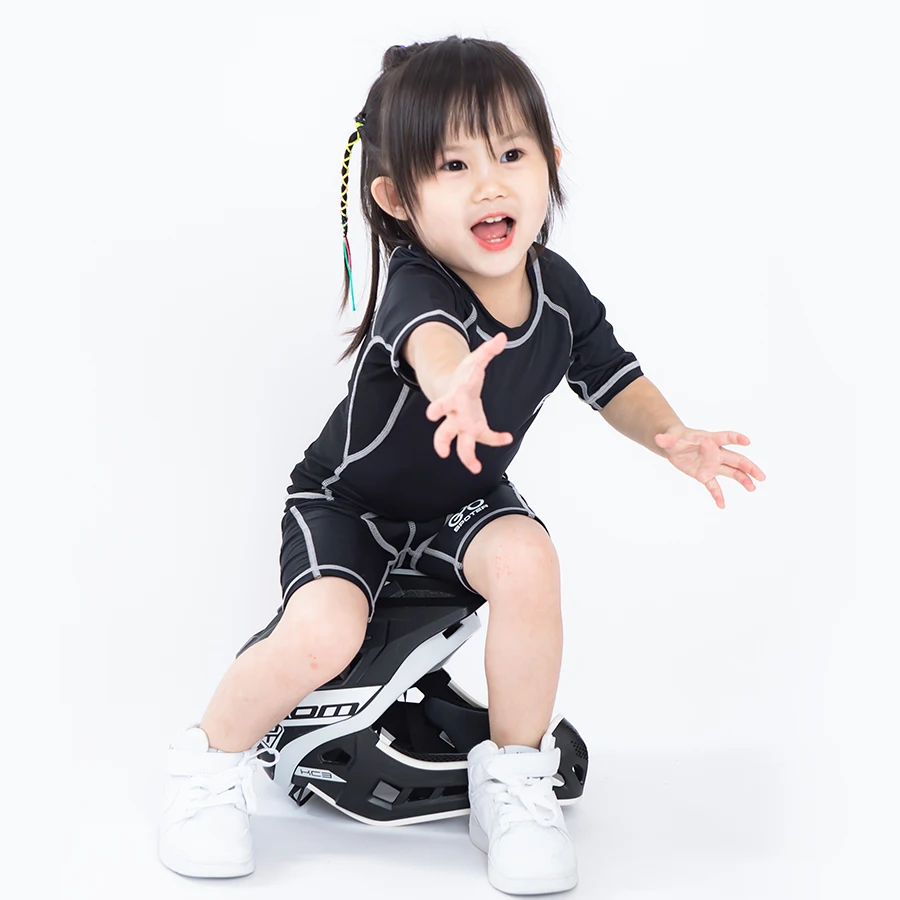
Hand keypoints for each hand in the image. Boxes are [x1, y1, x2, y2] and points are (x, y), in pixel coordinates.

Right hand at [425, 332, 512, 473]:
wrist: (456, 386)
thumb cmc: (464, 375)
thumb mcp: (476, 360)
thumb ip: (488, 350)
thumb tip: (502, 337)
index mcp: (453, 399)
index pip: (442, 404)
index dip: (437, 408)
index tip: (430, 414)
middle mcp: (455, 416)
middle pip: (444, 432)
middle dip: (442, 441)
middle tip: (443, 453)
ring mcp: (463, 424)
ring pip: (460, 444)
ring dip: (466, 456)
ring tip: (474, 468)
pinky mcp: (474, 428)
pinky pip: (484, 438)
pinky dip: (495, 439)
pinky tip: (506, 437)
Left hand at [654, 425, 765, 508]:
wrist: (672, 445)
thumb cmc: (674, 437)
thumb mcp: (669, 437)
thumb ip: (666, 439)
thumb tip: (658, 439)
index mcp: (709, 439)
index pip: (725, 437)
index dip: (735, 438)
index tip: (747, 441)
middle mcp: (715, 452)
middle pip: (735, 459)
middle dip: (748, 467)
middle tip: (761, 476)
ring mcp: (711, 464)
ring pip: (731, 472)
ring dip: (743, 479)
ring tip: (753, 488)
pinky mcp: (704, 474)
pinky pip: (713, 486)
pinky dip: (717, 495)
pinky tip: (721, 505)